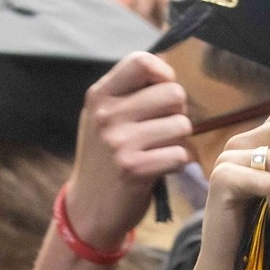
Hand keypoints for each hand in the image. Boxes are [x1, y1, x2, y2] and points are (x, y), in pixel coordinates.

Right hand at [61, 52, 192, 250]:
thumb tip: (168, 71)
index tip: (163, 93)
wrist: (87, 208)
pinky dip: (178, 163)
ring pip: (182, 125)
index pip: (142, 61)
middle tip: (164, 130)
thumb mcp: (104, 118)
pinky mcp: (135, 169)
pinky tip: (160, 168)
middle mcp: (107, 115)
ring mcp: (120, 142)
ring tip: (159, 150)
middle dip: (178, 112)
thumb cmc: (105, 159)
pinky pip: (180, 155)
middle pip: (173, 93)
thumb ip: (130, 93)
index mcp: (100, 96)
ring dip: (180, 140)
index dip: (164, 74)